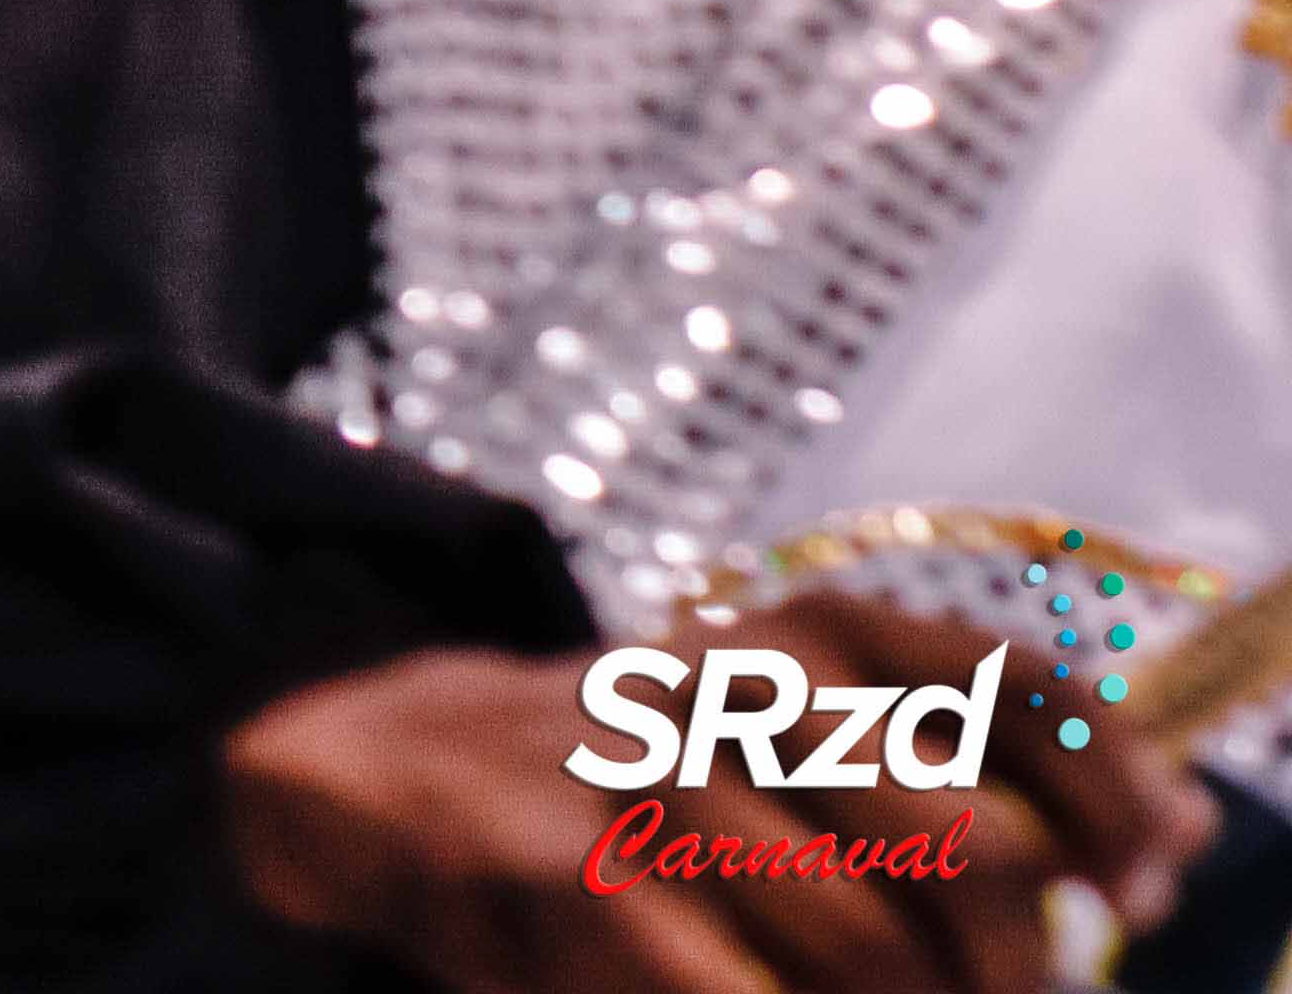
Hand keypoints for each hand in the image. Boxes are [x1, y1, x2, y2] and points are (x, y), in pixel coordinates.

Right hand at [222, 600, 1208, 993]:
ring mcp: (647, 775)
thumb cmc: (655, 771)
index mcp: (811, 631)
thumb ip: (981, 759)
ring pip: (869, 955)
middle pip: (967, 857)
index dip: (1115, 801)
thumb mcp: (805, 719)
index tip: (1141, 892)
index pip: (1017, 689)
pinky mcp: (577, 879)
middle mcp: (733, 676)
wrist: (405, 771)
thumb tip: (1184, 831)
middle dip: (1017, 979)